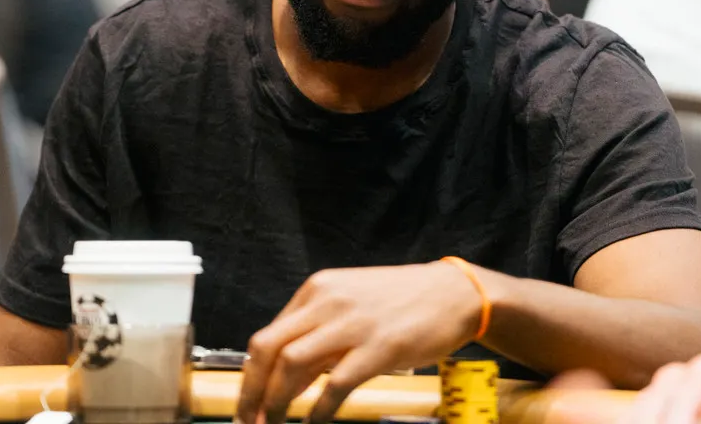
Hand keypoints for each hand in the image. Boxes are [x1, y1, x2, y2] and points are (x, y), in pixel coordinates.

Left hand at [236, 262, 482, 423]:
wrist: (453, 294)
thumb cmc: (402, 300)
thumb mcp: (351, 301)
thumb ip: (319, 330)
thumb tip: (288, 372)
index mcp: (318, 290)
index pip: (269, 335)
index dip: (252, 375)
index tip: (248, 401)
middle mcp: (328, 302)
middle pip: (268, 349)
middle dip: (251, 391)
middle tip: (247, 420)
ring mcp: (352, 324)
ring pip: (292, 366)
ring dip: (276, 403)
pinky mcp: (379, 348)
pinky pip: (335, 385)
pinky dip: (318, 411)